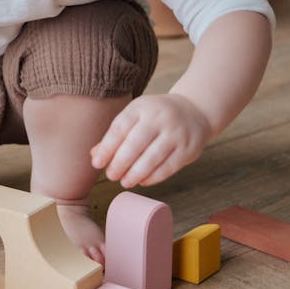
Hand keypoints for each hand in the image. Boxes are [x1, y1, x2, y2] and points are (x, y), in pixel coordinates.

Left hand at [90, 93, 211, 187]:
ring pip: (152, 158)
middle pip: (135, 144)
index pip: (120, 127)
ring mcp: (176, 133)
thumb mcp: (136, 116)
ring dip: (135, 174)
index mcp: (142, 107)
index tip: (97, 163)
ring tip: (125, 182)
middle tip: (111, 175)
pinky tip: (142, 181)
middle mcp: (160, 118)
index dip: (107, 147)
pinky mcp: (188, 149)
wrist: (194, 111)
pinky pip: (167, 167)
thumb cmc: (156, 116)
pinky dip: (152, 177)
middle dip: (120, 163)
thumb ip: (116, 134)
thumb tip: (95, 156)